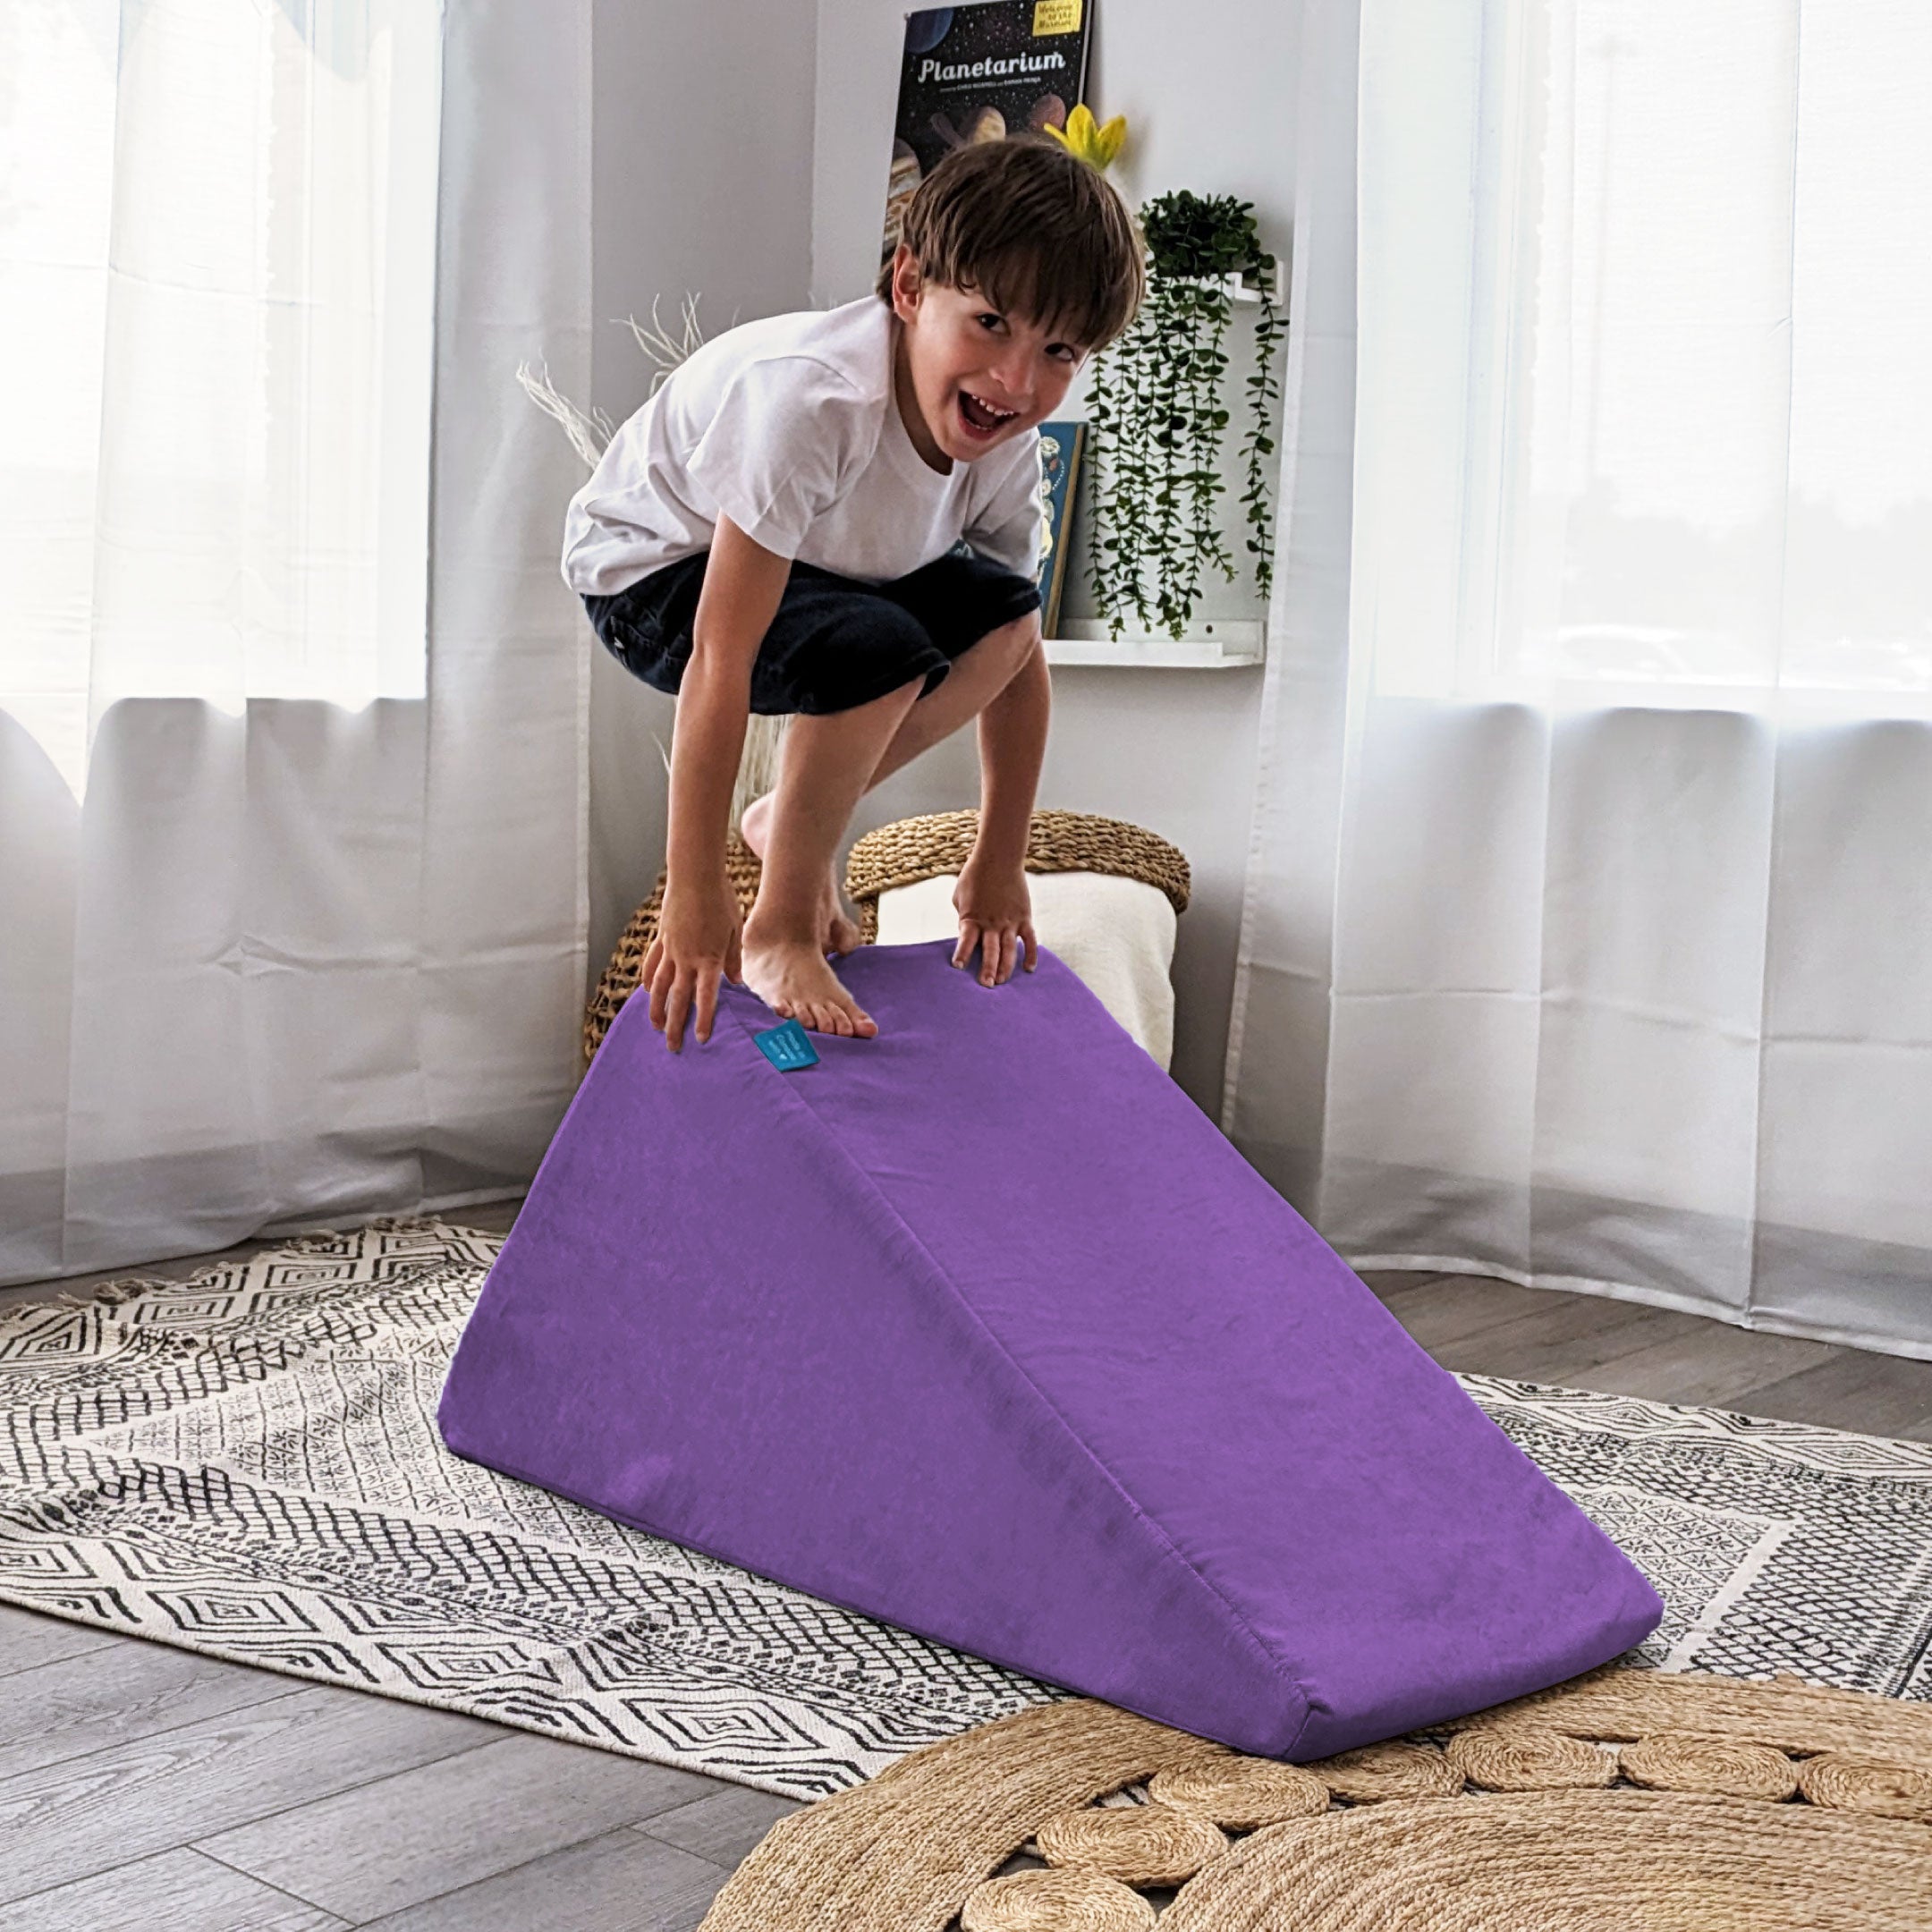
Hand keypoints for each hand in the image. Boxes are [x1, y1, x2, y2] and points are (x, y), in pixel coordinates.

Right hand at [643, 873, 743, 1050]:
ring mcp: (671, 949)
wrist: (695, 876)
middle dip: (676, 1025)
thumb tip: (736, 983)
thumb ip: (734, 959)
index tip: (700, 1039)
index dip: (703, 1019)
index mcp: (709, 958)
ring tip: (655, 1027)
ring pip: (660, 986)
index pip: (706, 996)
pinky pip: (653, 964)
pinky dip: (649, 979)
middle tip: (672, 1047)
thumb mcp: (735, 930)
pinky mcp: (662, 938)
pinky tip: (648, 991)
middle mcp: (687, 958)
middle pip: (679, 998)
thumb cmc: (721, 901)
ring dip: (657, 1008)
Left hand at [951, 858, 1037, 985]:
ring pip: (1009, 950)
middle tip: (986, 986)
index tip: (958, 968)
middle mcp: (991, 923)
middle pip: (990, 951)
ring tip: (1001, 982)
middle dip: (987, 970)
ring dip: (1006, 968)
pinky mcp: (1024, 918)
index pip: (965, 941)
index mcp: (972, 918)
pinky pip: (1029, 940)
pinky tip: (1029, 969)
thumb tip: (966, 932)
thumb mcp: (960, 897)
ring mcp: (1009, 922)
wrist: (998, 859)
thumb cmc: (974, 876)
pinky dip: (1031, 954)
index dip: (962, 955)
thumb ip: (964, 917)